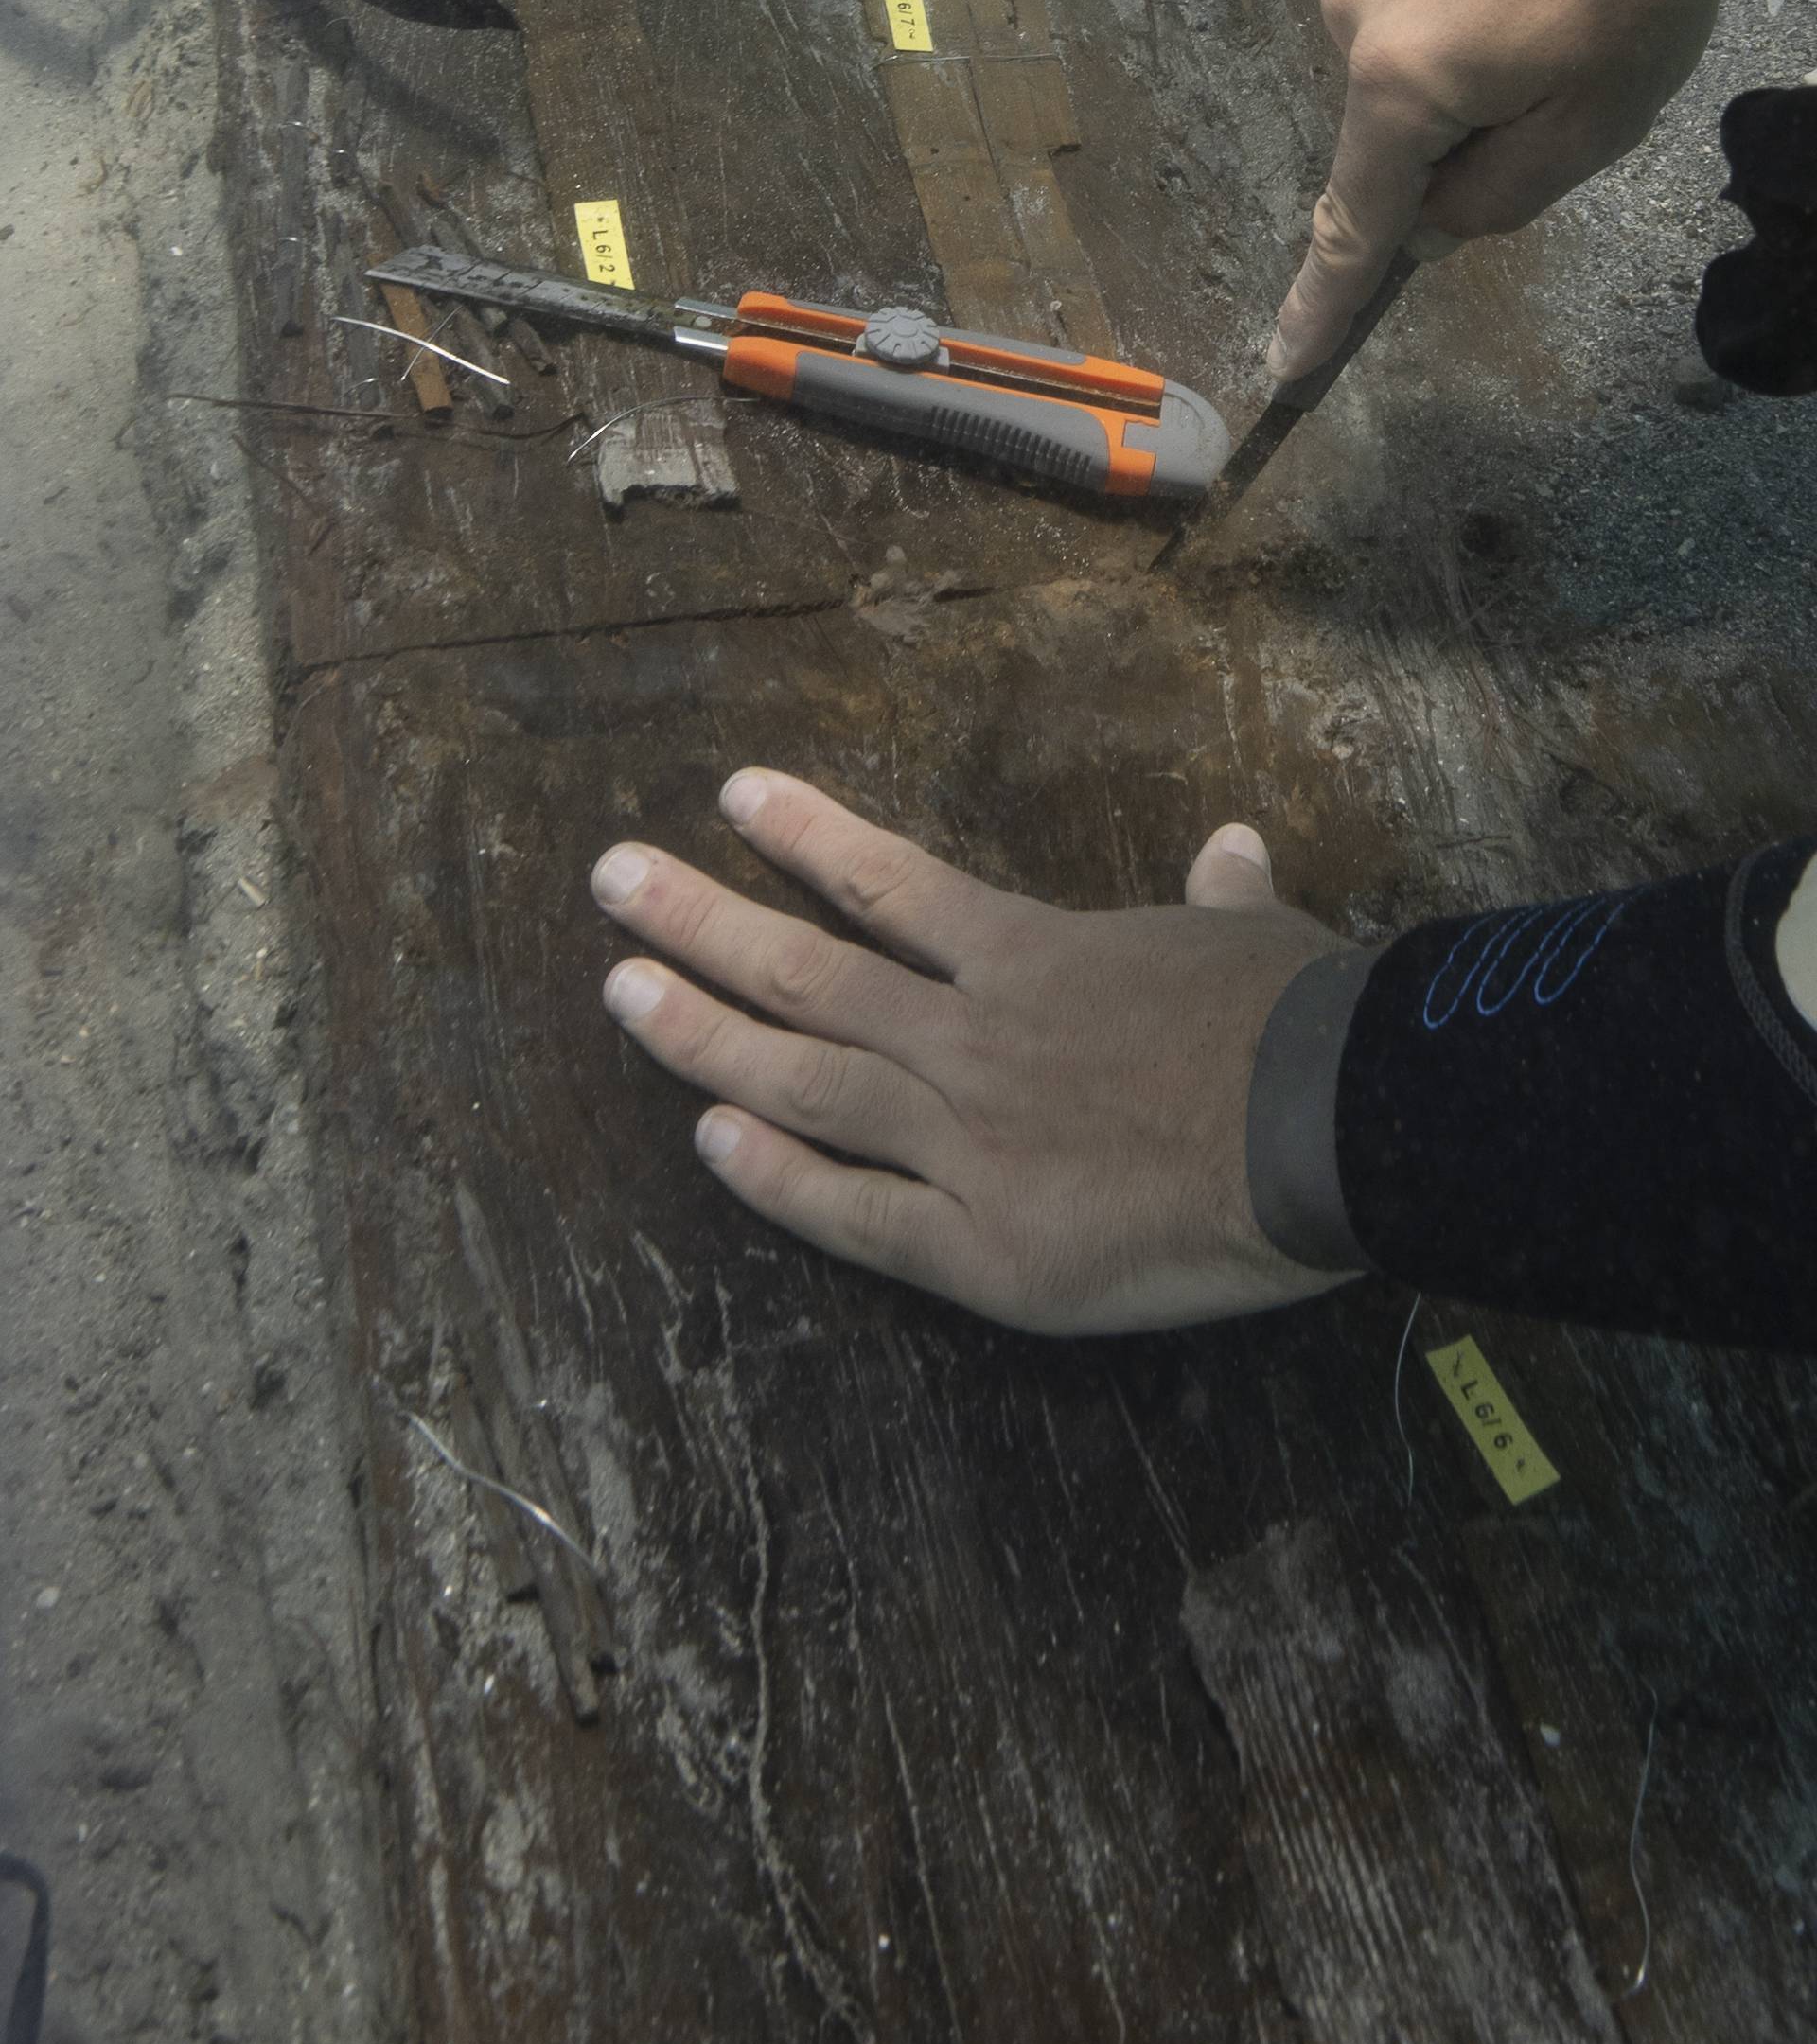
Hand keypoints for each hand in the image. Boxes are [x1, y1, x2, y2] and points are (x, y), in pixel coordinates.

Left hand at [592, 775, 1350, 1332]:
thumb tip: (1233, 844)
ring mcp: (964, 1141)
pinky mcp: (979, 1247)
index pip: (892, 884)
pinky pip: (855, 1212)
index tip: (730, 796)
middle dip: (700, 924)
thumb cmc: (1300, 1021)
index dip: (807, 840)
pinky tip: (709, 1140)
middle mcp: (972, 1038)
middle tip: (611, 882)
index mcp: (1034, 958)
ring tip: (620, 991)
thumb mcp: (1257, 935)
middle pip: (810, 975)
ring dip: (703, 1035)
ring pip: (807, 1080)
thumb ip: (1221, 894)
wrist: (1325, 1127)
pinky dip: (777, 1176)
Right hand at [1267, 0, 1726, 385]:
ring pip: (1400, 89)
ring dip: (1462, 94)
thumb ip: (1496, 198)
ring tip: (1551, 32)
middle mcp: (1349, 22)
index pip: (1354, 220)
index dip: (1323, 302)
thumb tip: (1427, 226)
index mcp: (1399, 80)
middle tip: (1559, 96)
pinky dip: (1455, 45)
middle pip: (1389, 148)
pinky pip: (1406, 30)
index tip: (1283, 367)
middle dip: (1459, 156)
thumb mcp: (1591, 126)